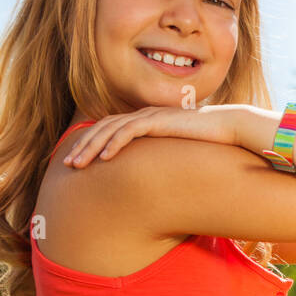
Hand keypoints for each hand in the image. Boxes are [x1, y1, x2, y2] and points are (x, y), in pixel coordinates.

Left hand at [63, 104, 250, 167]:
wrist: (228, 127)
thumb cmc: (205, 143)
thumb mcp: (174, 152)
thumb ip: (159, 158)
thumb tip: (149, 180)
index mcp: (144, 122)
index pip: (108, 129)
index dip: (89, 144)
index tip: (76, 162)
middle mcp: (142, 116)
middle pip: (102, 128)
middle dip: (82, 146)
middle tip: (67, 164)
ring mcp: (150, 116)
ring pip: (110, 129)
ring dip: (91, 146)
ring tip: (77, 164)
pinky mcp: (159, 120)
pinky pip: (129, 130)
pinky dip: (114, 142)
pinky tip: (104, 157)